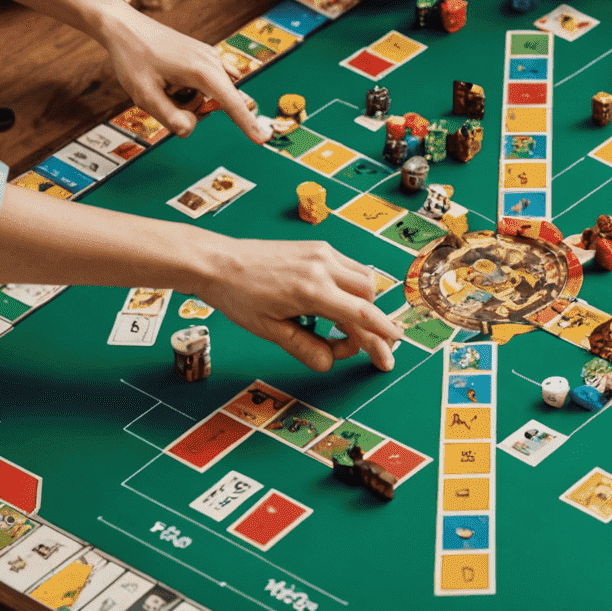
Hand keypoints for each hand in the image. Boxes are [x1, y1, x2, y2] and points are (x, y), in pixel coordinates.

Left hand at [98, 12, 269, 143]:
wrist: (125, 27)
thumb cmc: (133, 57)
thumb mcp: (144, 94)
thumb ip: (170, 118)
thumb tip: (190, 130)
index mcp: (201, 70)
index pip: (231, 103)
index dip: (246, 124)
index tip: (263, 140)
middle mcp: (212, 62)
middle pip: (214, 104)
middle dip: (190, 109)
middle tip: (161, 92)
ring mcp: (209, 58)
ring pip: (208, 96)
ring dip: (186, 99)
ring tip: (162, 82)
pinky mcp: (204, 58)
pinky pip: (205, 86)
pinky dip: (188, 90)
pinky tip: (170, 78)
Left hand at [201, 239, 402, 372]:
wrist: (219, 261)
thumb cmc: (239, 296)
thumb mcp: (269, 330)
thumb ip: (305, 347)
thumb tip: (329, 363)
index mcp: (312, 291)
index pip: (362, 315)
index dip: (383, 336)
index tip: (392, 351)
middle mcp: (323, 266)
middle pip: (369, 297)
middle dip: (368, 323)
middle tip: (349, 345)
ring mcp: (322, 252)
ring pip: (364, 279)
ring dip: (361, 304)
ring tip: (337, 325)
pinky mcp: (318, 246)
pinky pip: (349, 267)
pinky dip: (349, 287)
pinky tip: (330, 302)